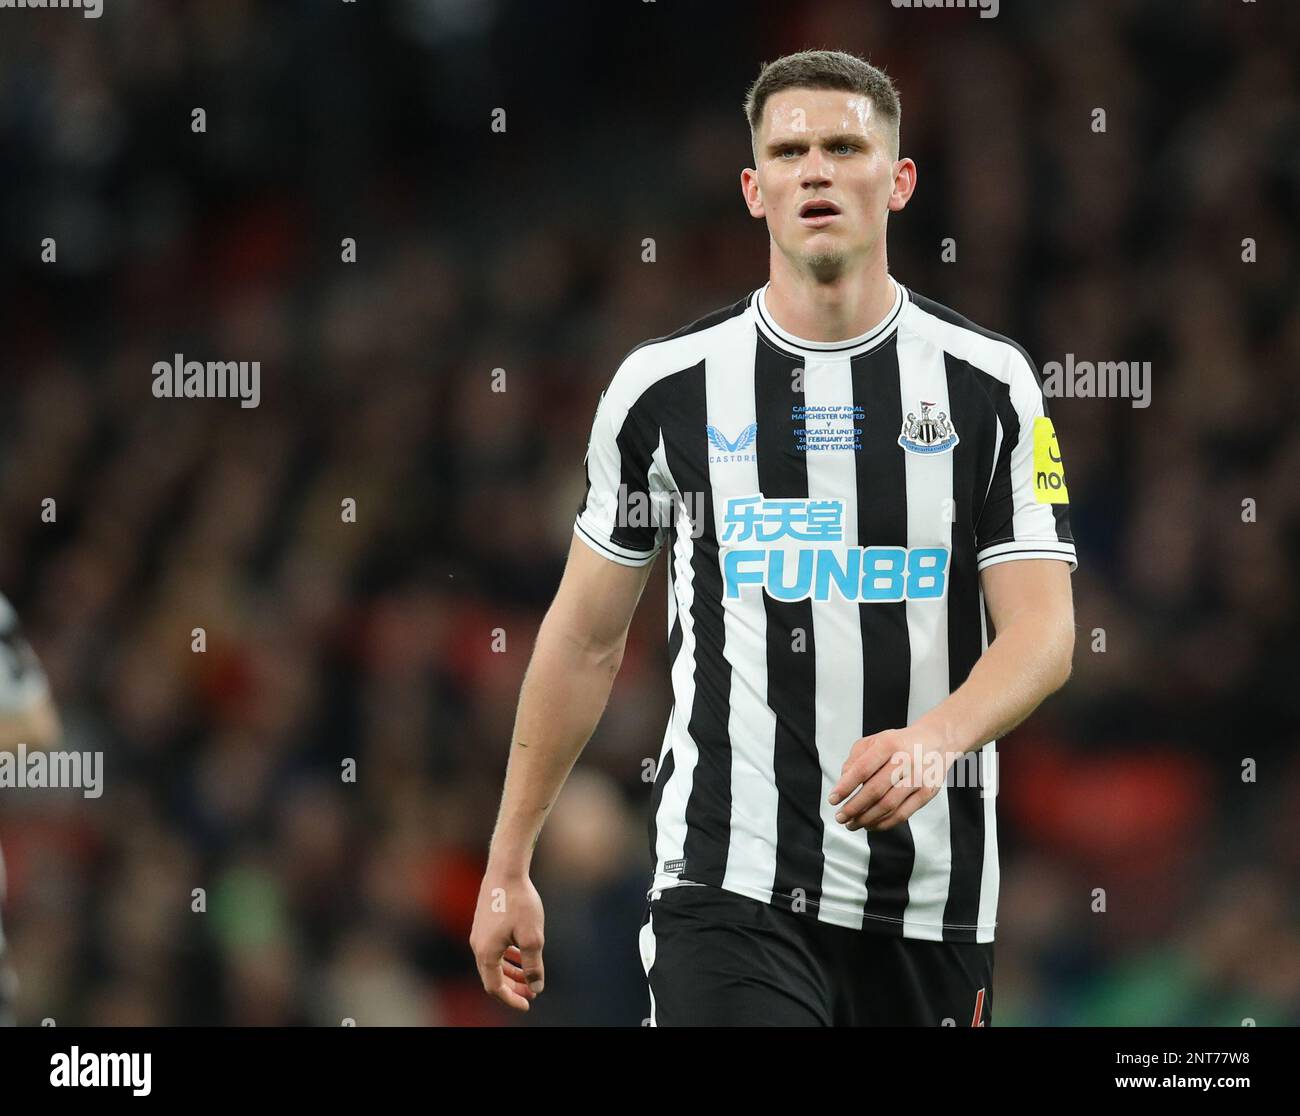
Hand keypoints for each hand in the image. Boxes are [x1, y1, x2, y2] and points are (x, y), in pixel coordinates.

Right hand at [469, 869, 545, 1011]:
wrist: (506, 870)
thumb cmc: (520, 902)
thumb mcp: (532, 937)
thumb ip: (533, 965)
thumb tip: (536, 987)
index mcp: (486, 952)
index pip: (495, 987)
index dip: (512, 999)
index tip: (528, 1003)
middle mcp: (478, 945)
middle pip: (493, 977)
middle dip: (513, 987)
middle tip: (532, 992)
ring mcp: (479, 934)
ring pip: (494, 962)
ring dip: (511, 972)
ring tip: (529, 976)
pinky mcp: (484, 923)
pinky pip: (494, 949)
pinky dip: (507, 957)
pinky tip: (521, 954)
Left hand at [827, 725, 953, 831]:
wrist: (936, 740)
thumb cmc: (899, 743)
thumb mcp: (874, 741)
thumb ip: (855, 759)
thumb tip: (843, 782)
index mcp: (888, 744)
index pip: (862, 769)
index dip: (845, 787)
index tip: (832, 800)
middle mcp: (905, 761)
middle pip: (875, 791)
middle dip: (853, 808)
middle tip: (840, 817)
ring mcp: (918, 778)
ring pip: (888, 806)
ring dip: (866, 819)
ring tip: (852, 824)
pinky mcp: (928, 792)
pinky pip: (903, 814)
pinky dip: (884, 824)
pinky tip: (871, 825)